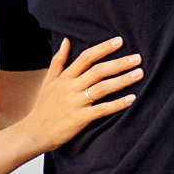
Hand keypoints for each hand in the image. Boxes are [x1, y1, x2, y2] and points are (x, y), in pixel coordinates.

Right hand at [13, 37, 141, 154]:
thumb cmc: (43, 107)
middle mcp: (71, 87)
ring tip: (139, 74)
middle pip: (98, 71)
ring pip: (102, 88)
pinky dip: (117, 104)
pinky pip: (102, 109)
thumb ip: (58, 61)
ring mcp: (75, 103)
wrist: (34, 132)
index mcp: (65, 77)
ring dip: (122, 80)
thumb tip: (65, 40)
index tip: (120, 41)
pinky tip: (131, 99)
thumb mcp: (48, 81)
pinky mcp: (80, 118)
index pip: (86, 57)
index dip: (103, 48)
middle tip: (138, 58)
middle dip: (119, 63)